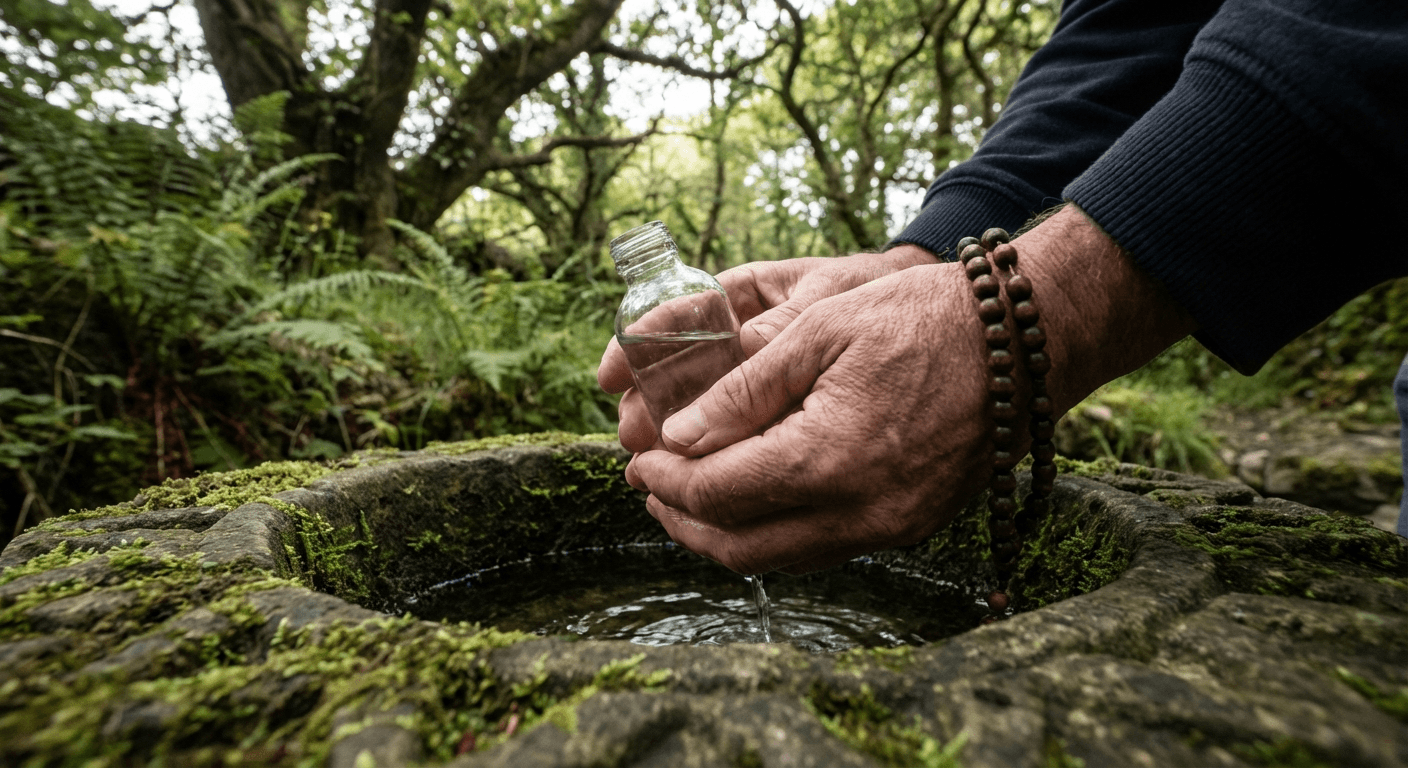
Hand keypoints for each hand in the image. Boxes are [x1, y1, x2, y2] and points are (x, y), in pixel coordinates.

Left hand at [631, 262, 991, 573]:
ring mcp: (890, 528)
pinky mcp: (911, 528)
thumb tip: (678, 436)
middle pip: (741, 547)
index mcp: (826, 458)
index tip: (638, 461)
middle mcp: (859, 512)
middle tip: (651, 490)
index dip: (665, 481)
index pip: (716, 492)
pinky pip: (824, 550)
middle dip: (683, 523)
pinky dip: (776, 534)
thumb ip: (742, 390)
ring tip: (691, 499)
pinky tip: (756, 499)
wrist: (1020, 340)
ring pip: (782, 559)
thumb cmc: (919, 318)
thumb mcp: (818, 331)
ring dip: (726, 536)